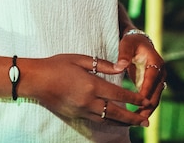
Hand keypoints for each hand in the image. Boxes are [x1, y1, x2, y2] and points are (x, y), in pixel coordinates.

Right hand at [30, 53, 149, 127]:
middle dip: (133, 117)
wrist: (37, 80)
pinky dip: (109, 122)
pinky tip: (114, 121)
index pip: (118, 94)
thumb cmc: (57, 65)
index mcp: (92, 84)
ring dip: (123, 123)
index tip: (145, 100)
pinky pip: (97, 121)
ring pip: (108, 120)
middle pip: (117, 112)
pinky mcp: (76, 115)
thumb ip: (102, 64)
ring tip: (135, 124)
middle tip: (146, 121)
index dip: (134, 99)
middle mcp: (89, 101)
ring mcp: (82, 110)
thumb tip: (121, 67)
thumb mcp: (80, 59)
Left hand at [117, 33, 166, 119]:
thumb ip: (123, 55)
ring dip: (147, 109)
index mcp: (156, 62)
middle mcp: (160, 72)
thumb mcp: (126, 44)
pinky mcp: (153, 84)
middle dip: (148, 106)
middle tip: (137, 118)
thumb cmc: (131, 42)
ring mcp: (158, 79)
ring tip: (137, 120)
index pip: (151, 81)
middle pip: (156, 93)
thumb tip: (120, 66)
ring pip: (155, 98)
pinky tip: (137, 115)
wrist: (137, 41)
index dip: (145, 92)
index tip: (137, 104)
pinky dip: (145, 106)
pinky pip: (150, 97)